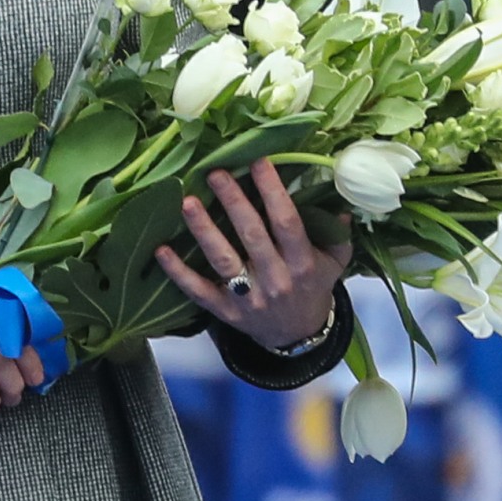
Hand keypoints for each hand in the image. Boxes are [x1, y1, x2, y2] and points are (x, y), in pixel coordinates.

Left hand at [155, 159, 352, 351]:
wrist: (298, 340)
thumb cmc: (312, 288)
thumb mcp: (334, 263)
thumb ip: (337, 233)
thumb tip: (340, 198)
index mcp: (303, 264)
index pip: (287, 222)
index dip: (272, 191)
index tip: (258, 160)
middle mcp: (277, 281)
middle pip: (252, 236)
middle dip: (234, 202)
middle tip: (215, 172)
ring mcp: (250, 299)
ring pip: (224, 261)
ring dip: (204, 230)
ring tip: (187, 202)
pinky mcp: (226, 313)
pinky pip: (200, 292)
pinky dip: (179, 272)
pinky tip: (161, 249)